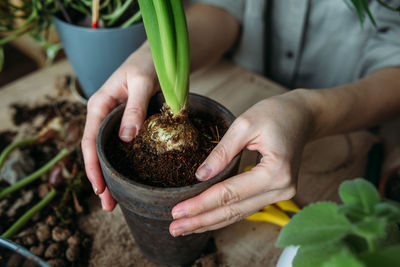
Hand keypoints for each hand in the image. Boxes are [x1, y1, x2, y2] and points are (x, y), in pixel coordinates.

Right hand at [81, 44, 156, 210]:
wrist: (158, 56)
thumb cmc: (148, 64)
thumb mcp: (142, 82)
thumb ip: (134, 108)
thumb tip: (125, 138)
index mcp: (99, 105)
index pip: (91, 141)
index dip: (92, 167)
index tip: (100, 189)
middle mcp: (104, 115)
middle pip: (96, 152)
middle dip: (100, 178)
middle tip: (108, 205)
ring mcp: (115, 121)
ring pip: (109, 152)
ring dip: (111, 175)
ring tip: (116, 200)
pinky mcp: (128, 124)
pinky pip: (122, 147)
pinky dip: (123, 164)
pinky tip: (129, 178)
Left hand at [169, 90, 313, 235]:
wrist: (302, 116)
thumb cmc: (276, 114)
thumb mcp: (245, 124)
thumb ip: (222, 152)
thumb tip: (200, 176)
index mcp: (275, 171)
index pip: (230, 193)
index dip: (201, 204)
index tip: (177, 211)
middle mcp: (281, 188)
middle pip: (234, 210)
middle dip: (202, 220)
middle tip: (175, 228)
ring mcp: (281, 193)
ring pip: (239, 213)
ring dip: (211, 221)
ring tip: (184, 228)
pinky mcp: (275, 192)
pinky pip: (246, 207)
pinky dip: (224, 214)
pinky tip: (207, 219)